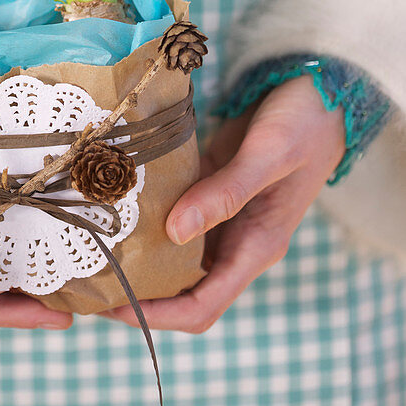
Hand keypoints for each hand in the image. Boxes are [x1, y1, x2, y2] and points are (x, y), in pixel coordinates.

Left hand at [104, 75, 345, 332]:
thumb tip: (174, 232)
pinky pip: (173, 214)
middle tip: (87, 277)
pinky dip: (145, 215)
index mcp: (256, 246)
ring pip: (173, 254)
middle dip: (137, 292)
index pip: (202, 306)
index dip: (157, 314)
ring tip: (88, 245)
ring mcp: (221, 216)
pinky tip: (112, 205)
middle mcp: (236, 240)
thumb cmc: (303, 123)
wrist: (319, 90)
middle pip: (181, 289)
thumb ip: (226, 193)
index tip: (112, 304)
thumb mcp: (268, 154)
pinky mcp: (209, 189)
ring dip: (137, 254)